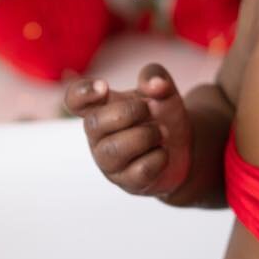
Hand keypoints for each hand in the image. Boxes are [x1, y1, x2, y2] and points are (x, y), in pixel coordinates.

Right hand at [64, 63, 191, 197]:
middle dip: (129, 112)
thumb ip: (156, 76)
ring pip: (115, 150)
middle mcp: (98, 136)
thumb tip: (154, 84)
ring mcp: (110, 163)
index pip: (74, 100)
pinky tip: (163, 152)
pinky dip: (160, 156)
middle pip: (93, 124)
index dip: (82, 93)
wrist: (183, 147)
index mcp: (100, 108)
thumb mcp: (162, 89)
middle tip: (151, 109)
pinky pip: (141, 170)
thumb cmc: (161, 114)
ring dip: (147, 135)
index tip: (104, 87)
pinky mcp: (129, 182)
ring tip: (162, 132)